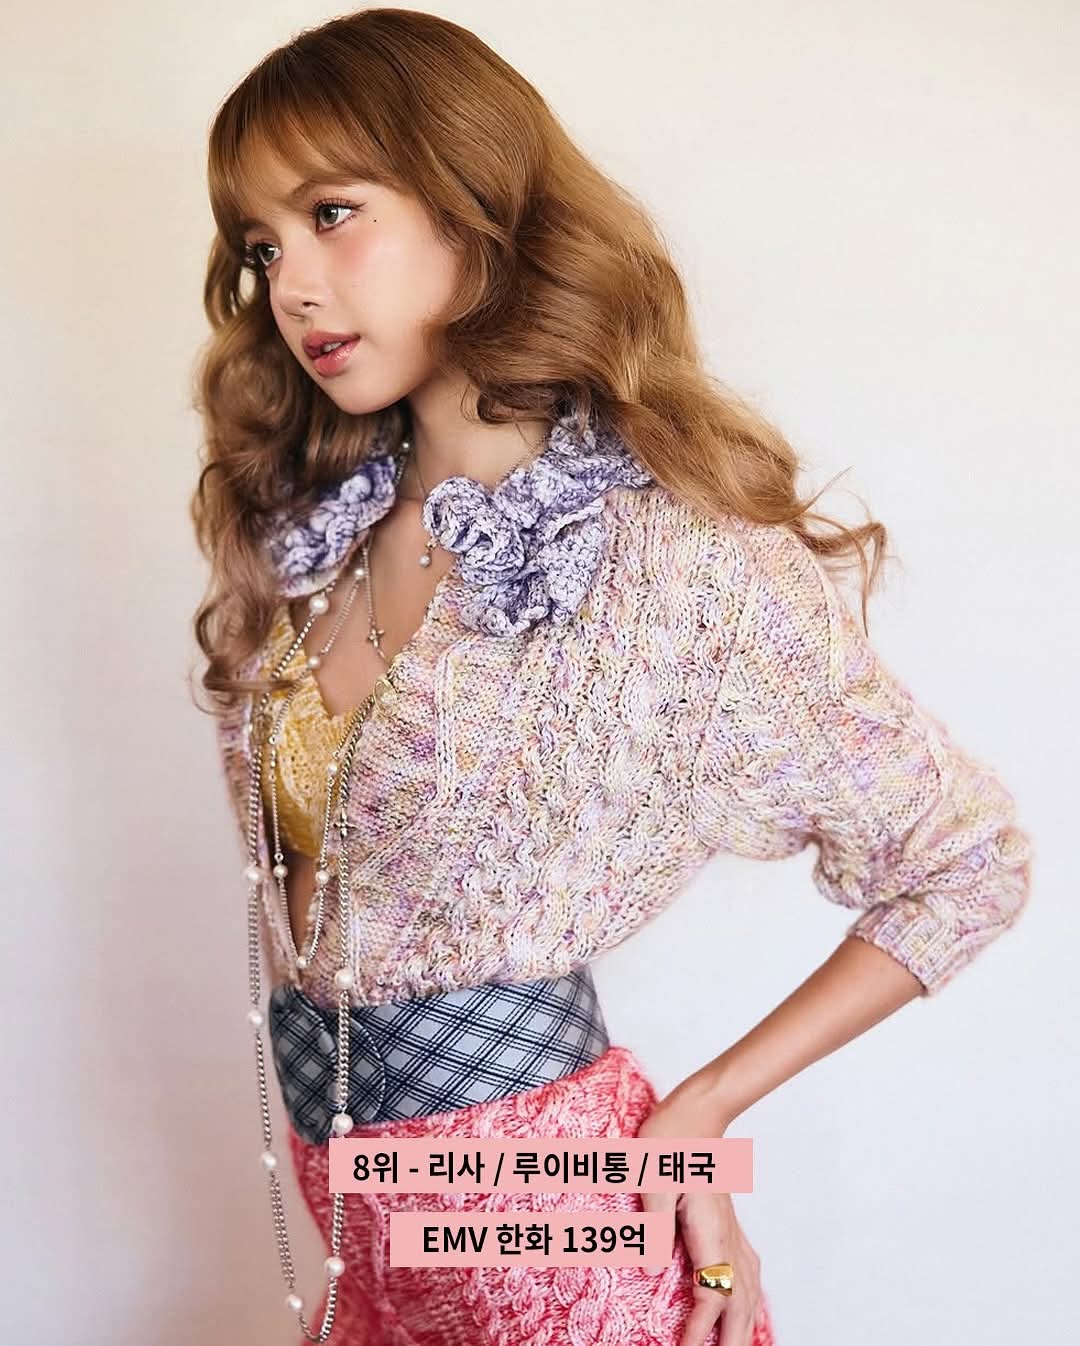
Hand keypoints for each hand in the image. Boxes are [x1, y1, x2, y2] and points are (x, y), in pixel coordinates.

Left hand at [635, 1075, 762, 1345]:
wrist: (697, 1111)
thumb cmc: (670, 1138)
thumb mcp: (651, 1176)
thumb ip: (653, 1223)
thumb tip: (650, 1270)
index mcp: (708, 1227)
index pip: (711, 1291)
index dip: (699, 1327)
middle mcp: (726, 1234)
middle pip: (739, 1300)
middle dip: (733, 1339)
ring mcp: (731, 1228)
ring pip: (748, 1287)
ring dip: (745, 1321)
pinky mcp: (728, 1222)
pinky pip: (747, 1269)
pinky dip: (749, 1296)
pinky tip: (745, 1304)